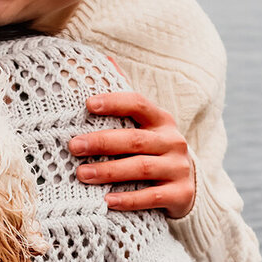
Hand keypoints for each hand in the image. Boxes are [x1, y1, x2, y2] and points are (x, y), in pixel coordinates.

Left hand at [69, 90, 195, 217]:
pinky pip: (152, 197)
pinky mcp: (181, 194)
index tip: (88, 104)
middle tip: (74, 146)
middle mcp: (173, 141)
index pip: (138, 104)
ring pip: (141, 168)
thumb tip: (106, 60)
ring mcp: (178, 168)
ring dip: (109, 171)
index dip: (114, 102)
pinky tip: (107, 201)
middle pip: (135, 139)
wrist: (187, 186)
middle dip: (102, 142)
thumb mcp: (146, 126)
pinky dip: (129, 199)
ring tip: (82, 174)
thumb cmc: (154, 151)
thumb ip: (125, 101)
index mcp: (161, 120)